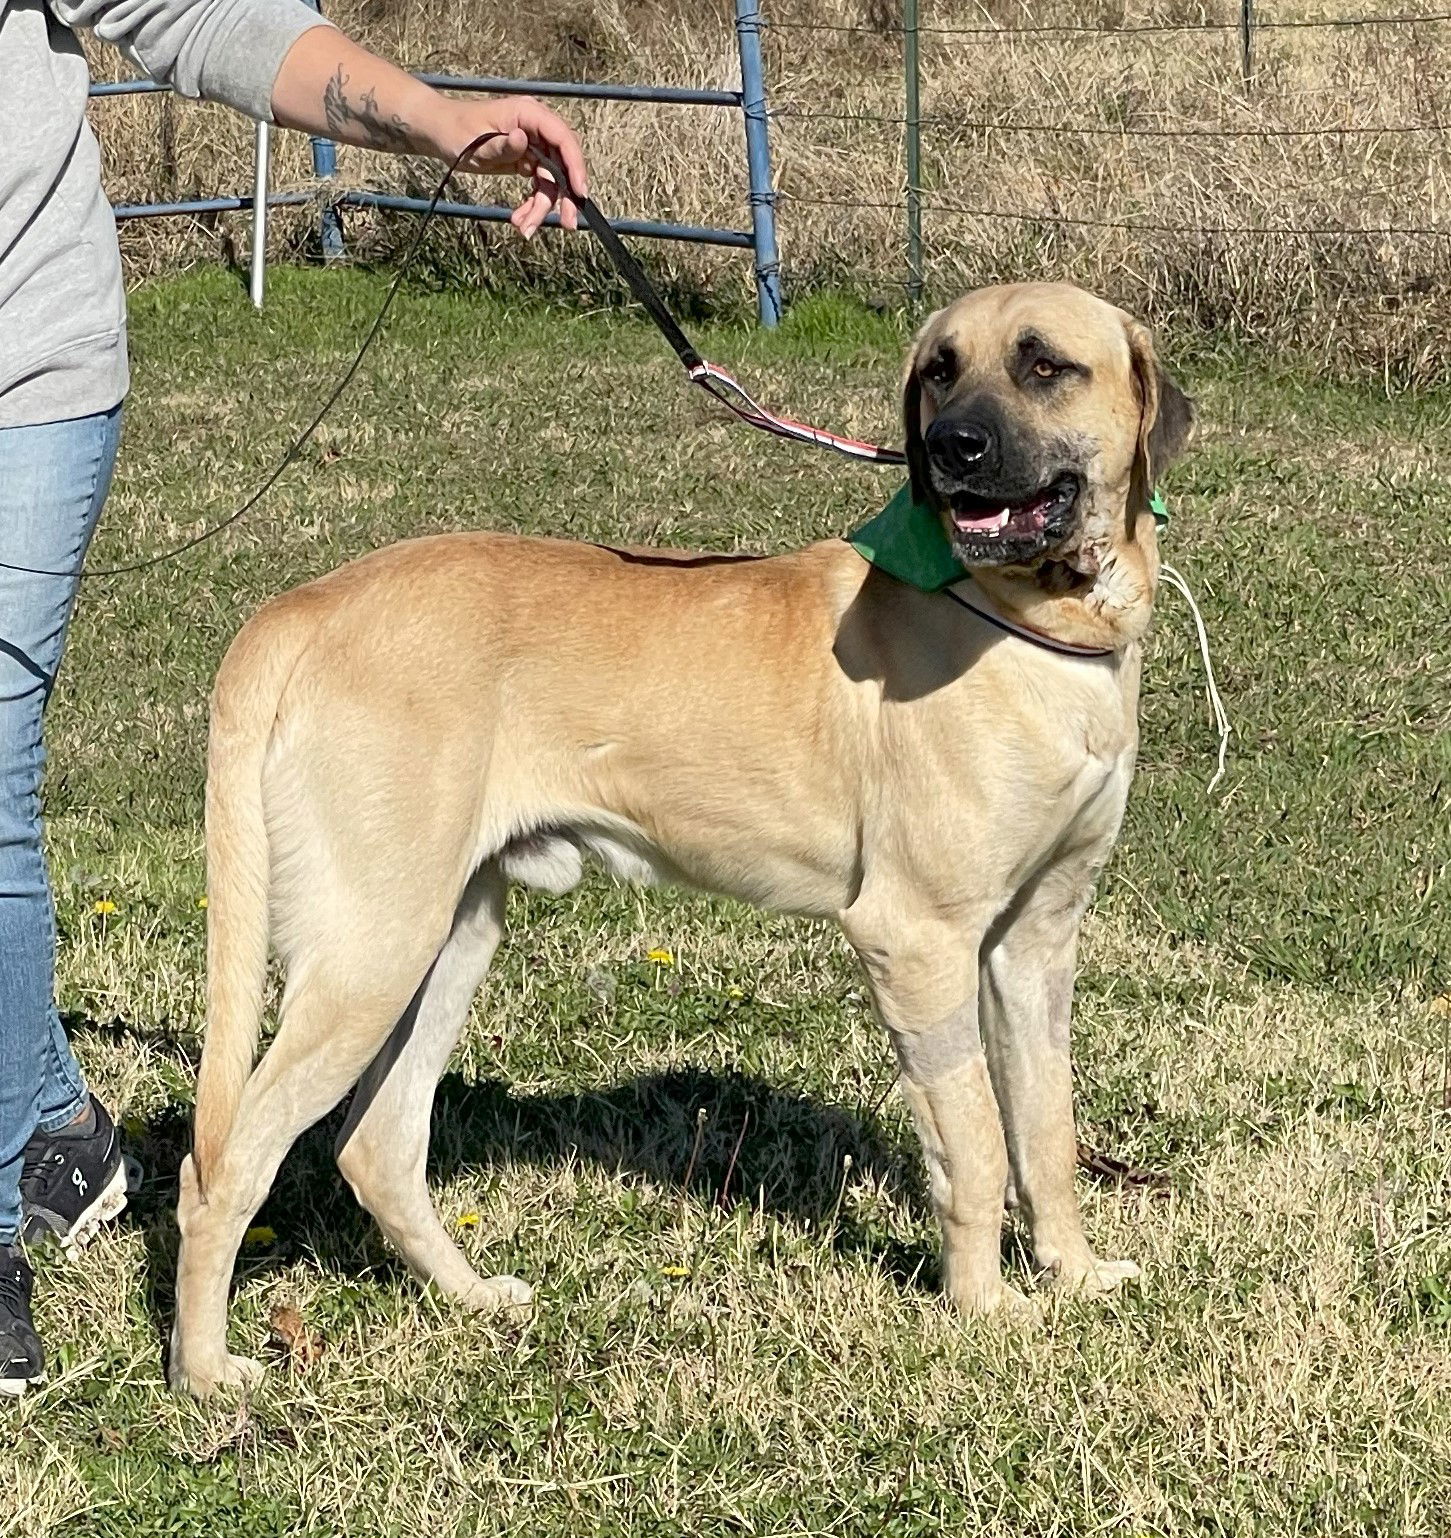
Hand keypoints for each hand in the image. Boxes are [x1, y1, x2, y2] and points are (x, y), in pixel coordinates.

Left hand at [440, 96, 589, 236]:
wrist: (441, 133)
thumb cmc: (455, 131)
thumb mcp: (476, 142)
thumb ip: (501, 144)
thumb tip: (523, 140)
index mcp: (529, 114)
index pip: (563, 139)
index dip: (575, 166)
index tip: (579, 194)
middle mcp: (536, 129)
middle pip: (563, 164)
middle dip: (565, 196)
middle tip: (567, 224)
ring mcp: (534, 146)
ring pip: (550, 182)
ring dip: (542, 208)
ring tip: (525, 229)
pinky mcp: (527, 161)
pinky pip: (538, 187)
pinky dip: (531, 205)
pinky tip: (519, 220)